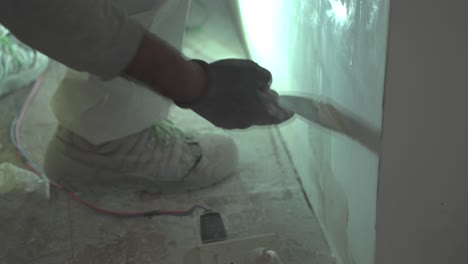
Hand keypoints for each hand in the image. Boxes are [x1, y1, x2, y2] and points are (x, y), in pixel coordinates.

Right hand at [176, 59, 293, 128]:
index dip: (286, 112)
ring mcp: (233, 124)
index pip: (279, 116)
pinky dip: (240, 108)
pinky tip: (235, 98)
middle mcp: (248, 122)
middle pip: (264, 117)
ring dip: (253, 108)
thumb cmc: (227, 77)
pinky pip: (236, 116)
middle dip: (269, 107)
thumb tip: (266, 87)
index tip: (291, 110)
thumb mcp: (252, 70)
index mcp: (260, 112)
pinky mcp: (220, 122)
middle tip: (270, 97)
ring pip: (249, 117)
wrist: (196, 86)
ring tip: (251, 95)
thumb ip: (265, 79)